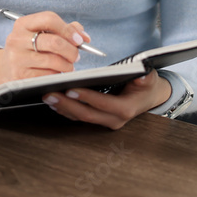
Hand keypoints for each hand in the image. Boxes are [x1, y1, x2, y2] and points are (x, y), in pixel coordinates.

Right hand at [0, 11, 90, 90]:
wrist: (6, 68)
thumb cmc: (30, 49)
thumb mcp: (41, 34)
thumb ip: (65, 30)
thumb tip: (84, 37)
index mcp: (23, 24)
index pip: (49, 19)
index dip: (68, 29)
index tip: (78, 40)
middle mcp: (17, 39)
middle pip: (54, 42)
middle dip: (71, 50)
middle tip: (76, 55)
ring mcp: (17, 58)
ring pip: (54, 61)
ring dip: (67, 65)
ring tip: (68, 66)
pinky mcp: (20, 76)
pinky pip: (48, 75)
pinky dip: (58, 75)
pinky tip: (56, 73)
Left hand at [41, 70, 172, 130]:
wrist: (149, 97)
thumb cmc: (146, 84)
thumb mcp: (149, 77)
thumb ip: (145, 76)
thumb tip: (142, 74)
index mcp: (126, 109)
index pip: (103, 104)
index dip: (86, 97)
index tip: (71, 89)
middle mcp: (115, 119)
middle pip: (87, 114)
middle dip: (67, 104)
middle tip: (50, 93)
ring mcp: (106, 122)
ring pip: (80, 118)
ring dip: (62, 108)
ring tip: (47, 96)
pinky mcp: (98, 119)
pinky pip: (79, 117)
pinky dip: (66, 109)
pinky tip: (54, 101)